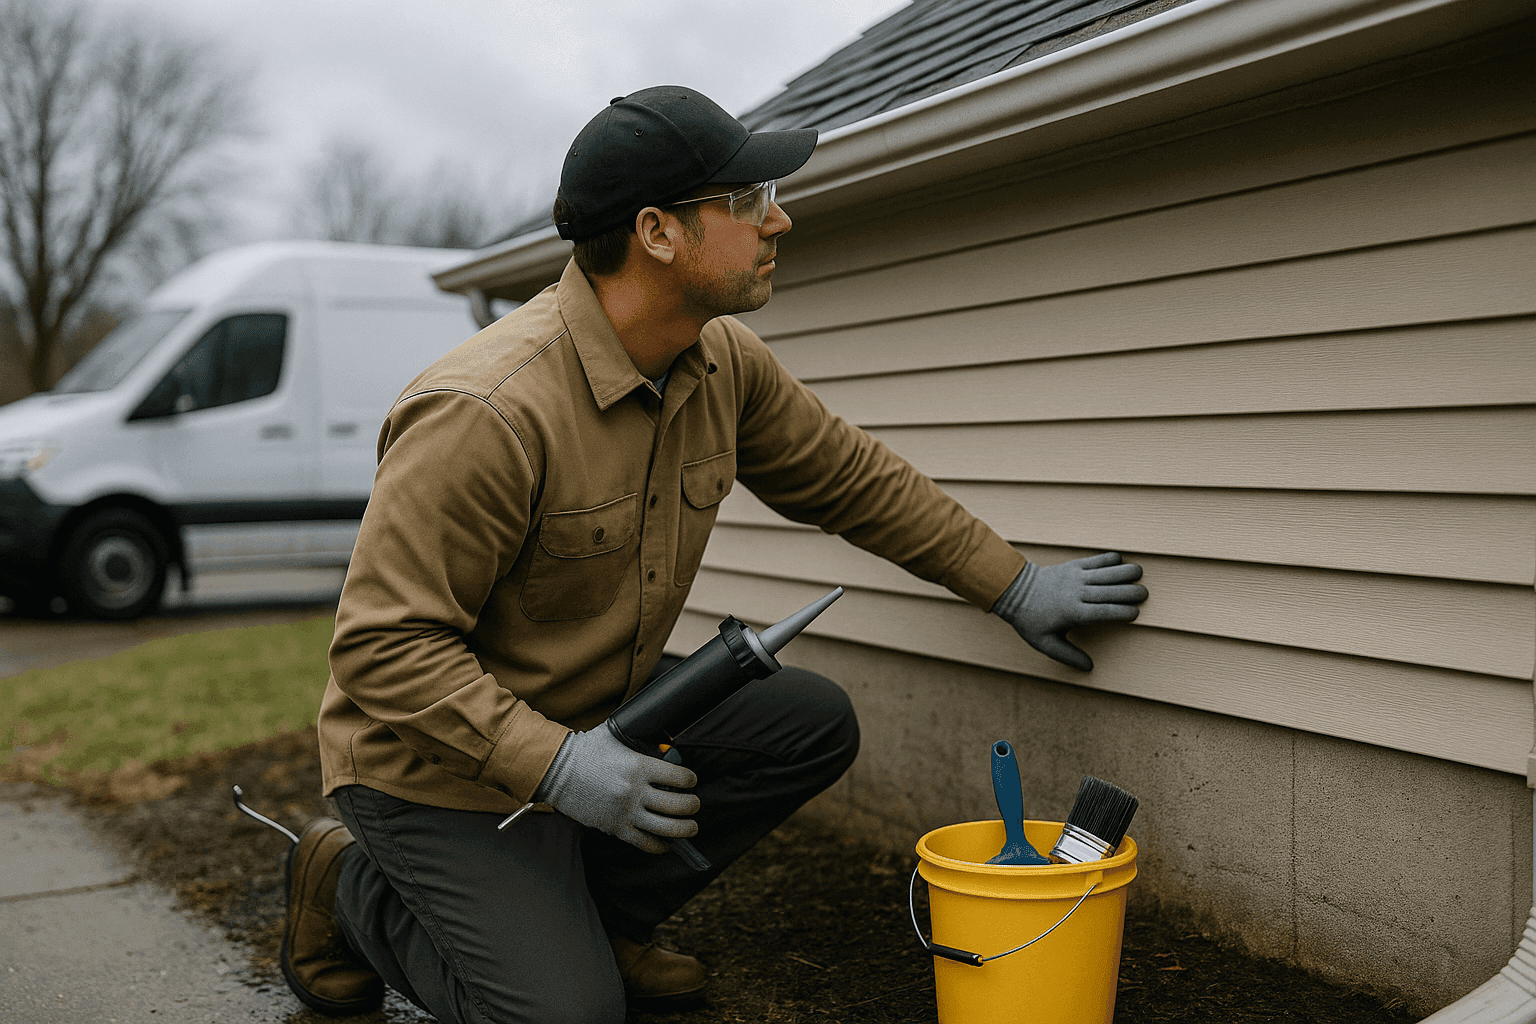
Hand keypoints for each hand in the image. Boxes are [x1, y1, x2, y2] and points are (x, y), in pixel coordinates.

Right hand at [533, 727, 699, 852]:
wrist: (557, 769)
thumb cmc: (586, 749)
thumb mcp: (617, 736)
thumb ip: (639, 740)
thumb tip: (660, 743)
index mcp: (640, 766)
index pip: (680, 777)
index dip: (691, 780)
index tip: (691, 781)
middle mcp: (636, 791)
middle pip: (680, 806)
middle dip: (693, 806)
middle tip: (695, 805)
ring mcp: (626, 811)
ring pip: (667, 828)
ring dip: (685, 829)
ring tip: (691, 826)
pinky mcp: (615, 827)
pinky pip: (644, 843)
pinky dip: (660, 845)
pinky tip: (666, 843)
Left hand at [993, 552, 1146, 671]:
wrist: (1014, 590)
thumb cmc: (1030, 620)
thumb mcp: (1045, 643)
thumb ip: (1068, 656)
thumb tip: (1089, 668)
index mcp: (1072, 613)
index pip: (1103, 612)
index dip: (1122, 612)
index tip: (1136, 614)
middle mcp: (1076, 593)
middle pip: (1109, 592)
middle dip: (1129, 592)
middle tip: (1145, 594)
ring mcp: (1075, 577)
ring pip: (1105, 573)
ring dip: (1123, 572)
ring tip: (1140, 572)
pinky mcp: (1072, 566)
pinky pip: (1094, 561)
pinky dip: (1108, 559)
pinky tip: (1121, 559)